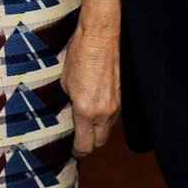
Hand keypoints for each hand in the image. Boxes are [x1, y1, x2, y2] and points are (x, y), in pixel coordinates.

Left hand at [61, 23, 120, 157]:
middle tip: (78, 138)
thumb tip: (71, 113)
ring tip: (86, 121)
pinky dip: (105, 116)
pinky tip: (97, 105)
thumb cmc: (79, 54)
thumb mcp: (65, 82)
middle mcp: (103, 112)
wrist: (100, 35)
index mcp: (85, 110)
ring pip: (108, 129)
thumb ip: (69, 103)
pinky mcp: (122, 96)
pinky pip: (113, 115)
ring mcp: (116, 104)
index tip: (72, 151)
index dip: (77, 151)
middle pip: (99, 143)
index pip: (85, 145)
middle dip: (89, 143)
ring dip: (98, 130)